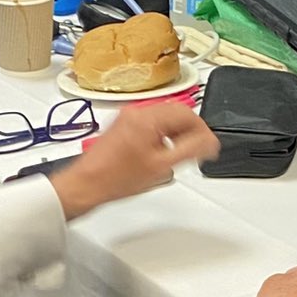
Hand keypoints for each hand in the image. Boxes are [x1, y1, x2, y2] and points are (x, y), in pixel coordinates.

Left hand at [52, 102, 218, 219]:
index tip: (210, 146)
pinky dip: (163, 135)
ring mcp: (128, 117)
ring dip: (177, 134)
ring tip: (181, 155)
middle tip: (200, 151)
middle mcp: (136, 111)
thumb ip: (191, 150)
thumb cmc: (113, 178)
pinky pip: (151, 124)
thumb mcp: (161, 166)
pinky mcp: (123, 126)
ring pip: (165, 118)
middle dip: (191, 131)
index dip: (203, 131)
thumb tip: (210, 142)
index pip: (187, 113)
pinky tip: (163, 154)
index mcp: (147, 117)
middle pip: (176, 112)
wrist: (86, 184)